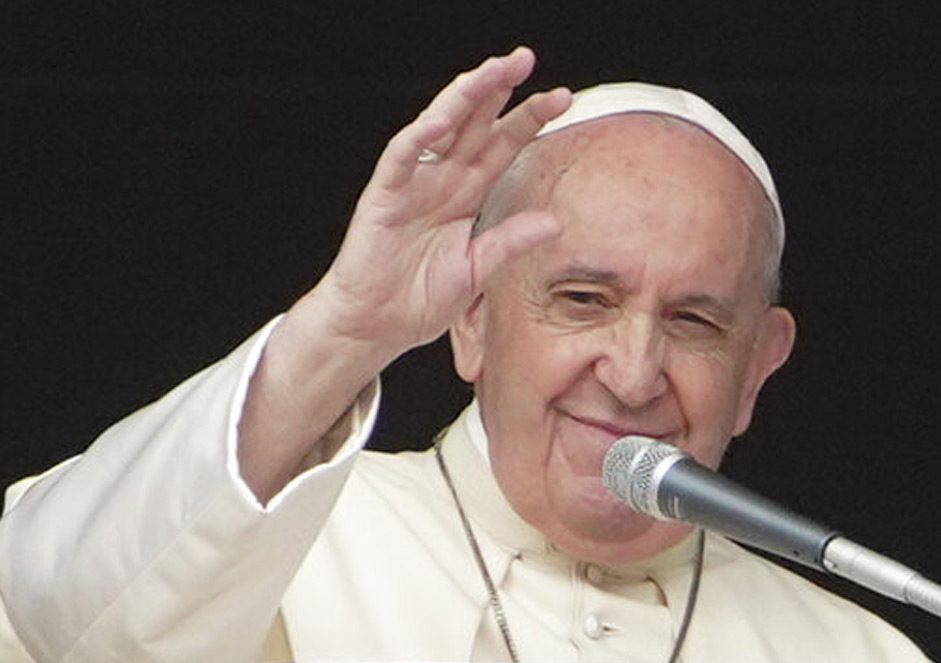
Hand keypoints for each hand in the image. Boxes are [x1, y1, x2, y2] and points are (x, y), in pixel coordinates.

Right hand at [298, 46, 571, 366]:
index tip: (563, 98)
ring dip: (464, 97)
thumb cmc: (419, 298)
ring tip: (491, 71)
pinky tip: (440, 120)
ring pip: (440, 126)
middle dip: (499, 88)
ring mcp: (413, 183)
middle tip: (526, 58)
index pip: (503, 144)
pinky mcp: (383, 195)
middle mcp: (442, 179)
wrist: (377, 325)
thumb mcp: (478, 270)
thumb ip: (510, 241)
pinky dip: (418, 137)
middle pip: (476, 122)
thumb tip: (555, 223)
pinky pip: (401, 157)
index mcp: (467, 193)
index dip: (529, 119)